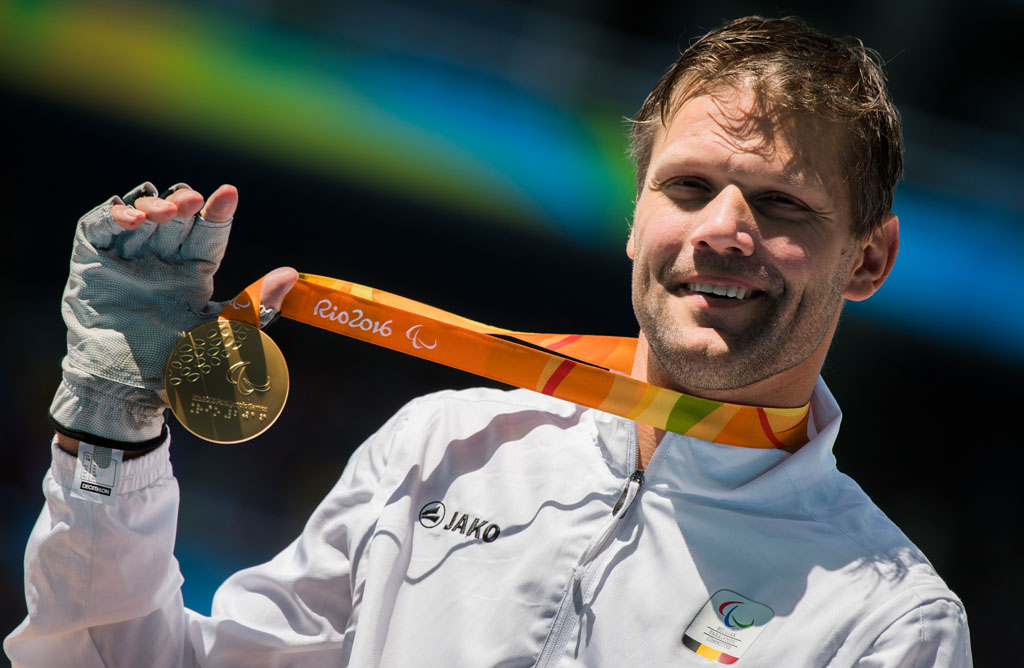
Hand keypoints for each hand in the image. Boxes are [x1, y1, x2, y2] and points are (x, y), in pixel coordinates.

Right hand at [50, 182, 297, 450]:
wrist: (128, 393)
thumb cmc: (179, 369)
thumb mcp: (223, 335)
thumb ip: (254, 305)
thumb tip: (292, 275)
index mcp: (193, 274)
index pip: (208, 234)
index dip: (218, 212)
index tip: (229, 193)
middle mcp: (161, 262)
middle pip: (176, 217)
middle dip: (185, 203)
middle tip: (194, 202)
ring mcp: (127, 260)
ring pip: (141, 213)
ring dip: (153, 204)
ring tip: (165, 213)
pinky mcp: (93, 261)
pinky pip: (99, 225)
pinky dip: (114, 213)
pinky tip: (133, 219)